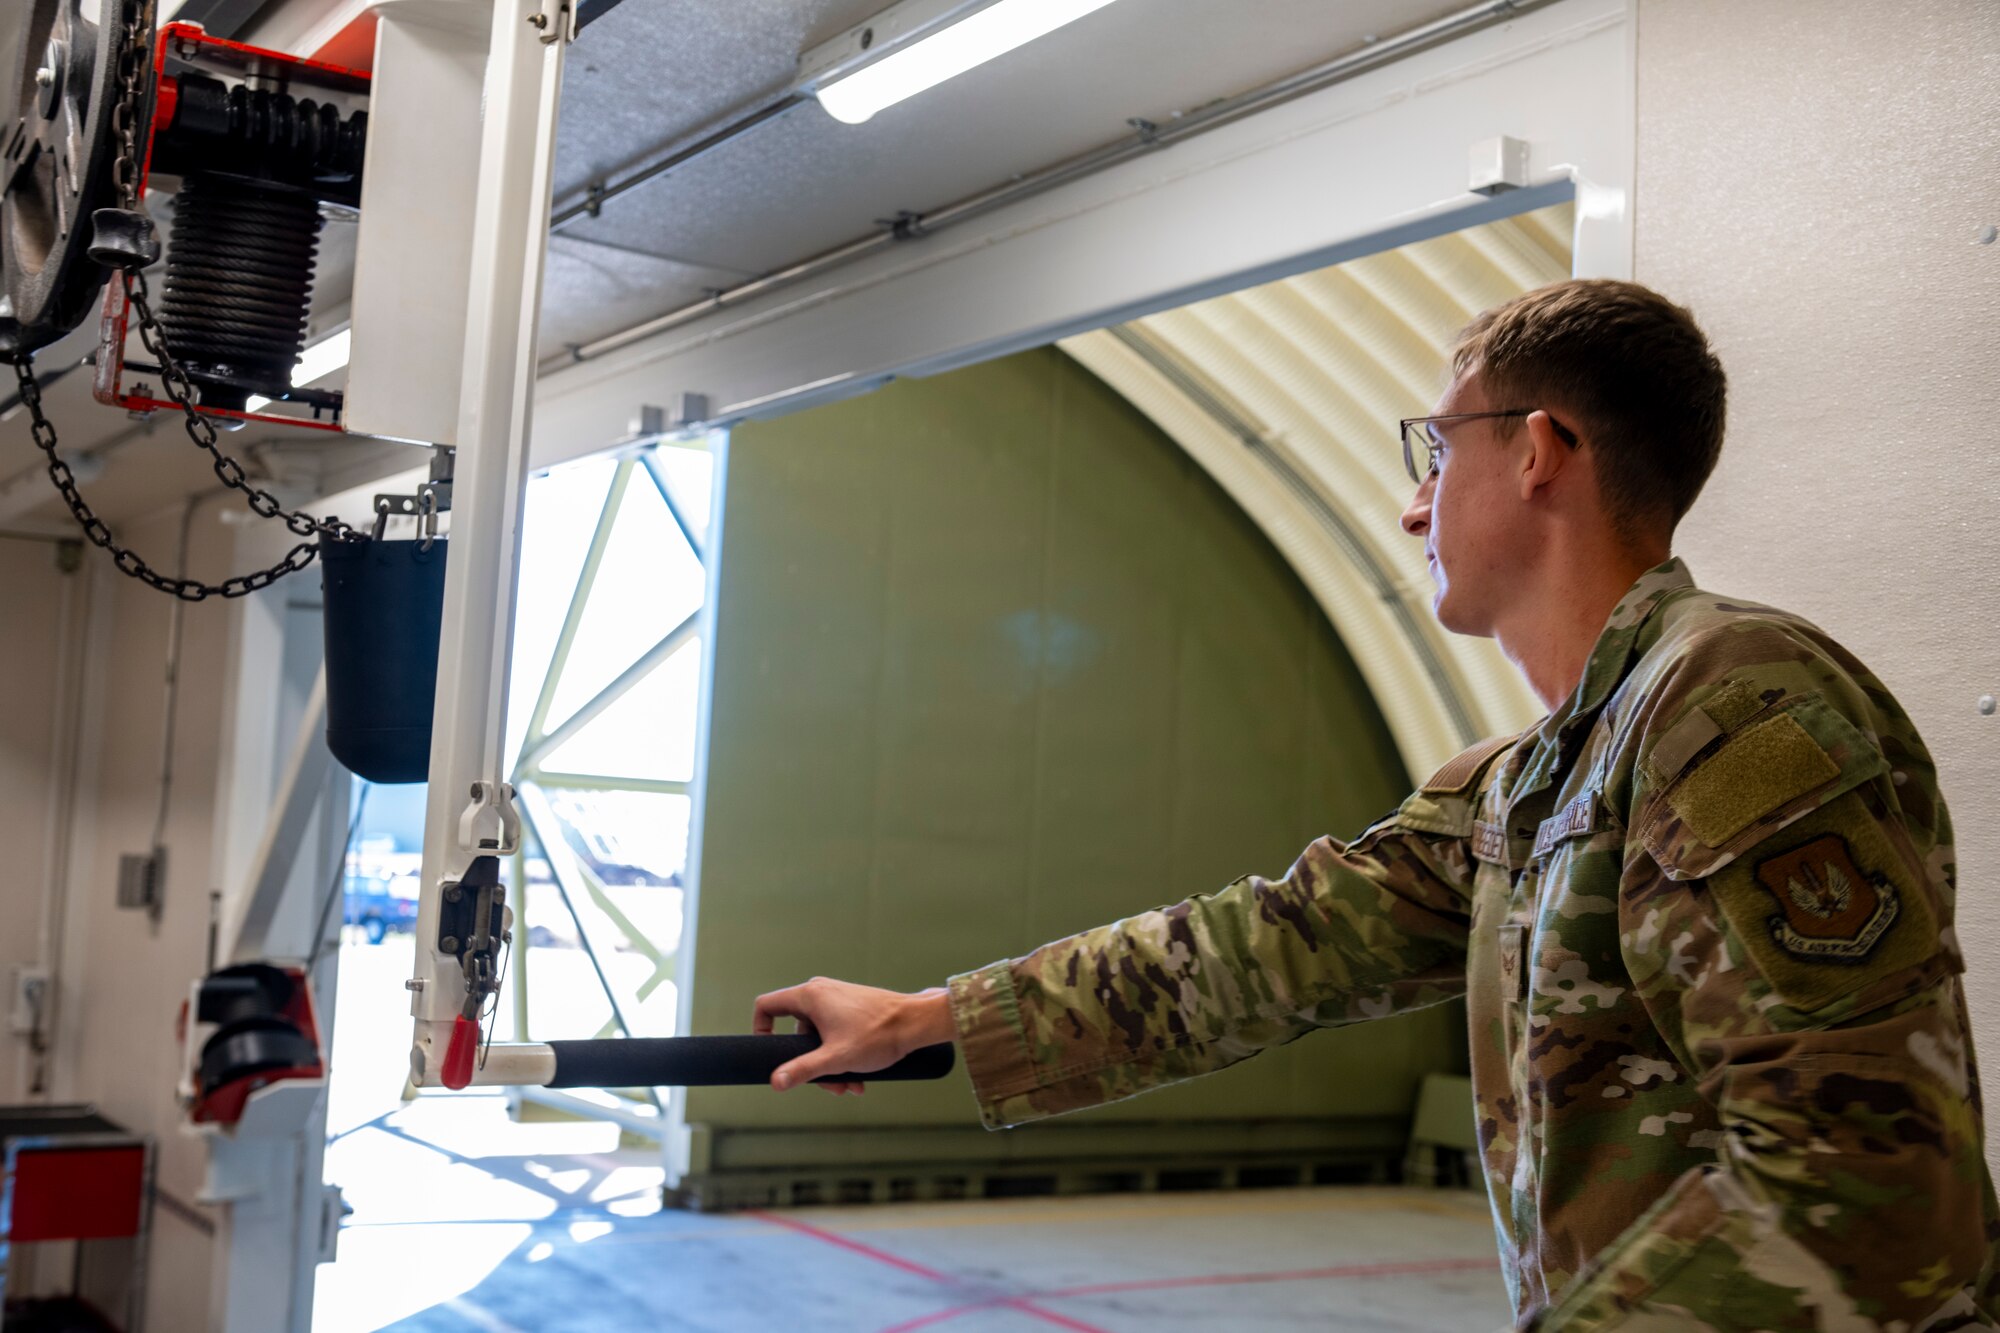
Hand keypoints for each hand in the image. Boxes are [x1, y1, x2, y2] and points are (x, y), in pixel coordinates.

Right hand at [752, 978, 953, 1094]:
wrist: (917, 1023)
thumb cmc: (878, 1035)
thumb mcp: (836, 1058)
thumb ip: (802, 1070)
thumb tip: (775, 1082)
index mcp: (810, 996)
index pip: (767, 1006)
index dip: (760, 1030)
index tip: (770, 1054)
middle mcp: (820, 992)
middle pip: (796, 1032)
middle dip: (809, 1063)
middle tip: (829, 1085)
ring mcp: (837, 999)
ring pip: (818, 1037)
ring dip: (830, 1065)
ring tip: (850, 1086)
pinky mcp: (851, 1008)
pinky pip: (835, 1034)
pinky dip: (842, 1056)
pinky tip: (859, 1078)